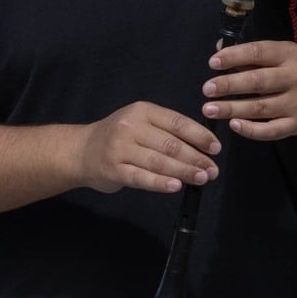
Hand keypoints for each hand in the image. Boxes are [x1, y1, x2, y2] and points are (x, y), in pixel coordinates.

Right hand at [79, 102, 220, 193]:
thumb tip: (203, 145)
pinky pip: (141, 177)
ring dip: (184, 171)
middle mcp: (131, 127)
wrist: (80, 151)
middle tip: (213, 169)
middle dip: (196, 158)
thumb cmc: (119, 138)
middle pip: (171, 144)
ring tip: (201, 178)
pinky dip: (160, 183)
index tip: (216, 148)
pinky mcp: (113, 169)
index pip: (178, 123)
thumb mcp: (141, 123)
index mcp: (143, 111)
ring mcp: (120, 148)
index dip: (200, 136)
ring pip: (159, 161)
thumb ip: (166, 131)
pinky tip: (175, 186)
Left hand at [201, 39, 296, 140]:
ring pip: (260, 107)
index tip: (213, 63)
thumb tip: (218, 54)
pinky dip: (250, 129)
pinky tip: (233, 124)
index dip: (234, 57)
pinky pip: (270, 130)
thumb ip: (250, 55)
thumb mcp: (278, 55)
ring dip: (231, 109)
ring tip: (210, 109)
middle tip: (207, 89)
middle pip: (258, 81)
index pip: (259, 53)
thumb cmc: (291, 71)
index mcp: (290, 54)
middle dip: (229, 85)